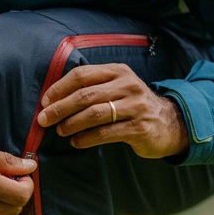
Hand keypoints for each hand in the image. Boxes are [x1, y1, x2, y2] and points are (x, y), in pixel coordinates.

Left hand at [37, 64, 188, 158]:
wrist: (170, 123)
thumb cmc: (134, 106)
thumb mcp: (118, 88)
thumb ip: (92, 88)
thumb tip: (54, 99)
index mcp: (118, 72)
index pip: (82, 75)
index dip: (59, 88)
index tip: (45, 101)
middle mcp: (127, 85)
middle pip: (85, 95)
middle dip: (60, 108)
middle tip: (43, 120)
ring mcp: (135, 106)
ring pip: (94, 113)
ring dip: (71, 123)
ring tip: (60, 131)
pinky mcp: (138, 127)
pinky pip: (105, 132)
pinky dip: (86, 138)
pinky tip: (76, 142)